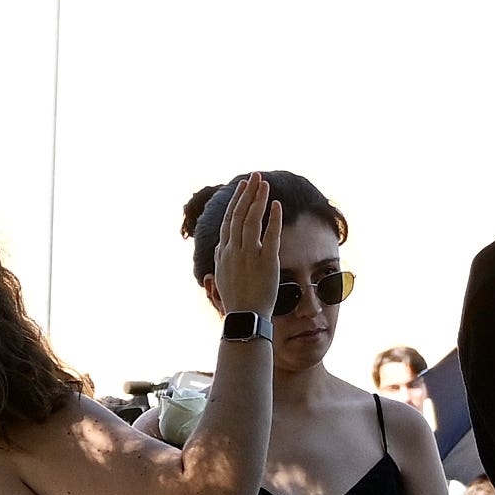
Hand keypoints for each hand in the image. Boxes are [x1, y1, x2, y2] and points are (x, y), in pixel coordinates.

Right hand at [200, 172, 287, 323]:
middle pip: (240, 215)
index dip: (236, 201)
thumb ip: (220, 260)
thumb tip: (218, 248)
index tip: (243, 187)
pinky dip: (273, 219)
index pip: (229, 220)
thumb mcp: (222, 277)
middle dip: (247, 193)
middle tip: (255, 176)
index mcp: (224, 253)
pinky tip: (277, 205)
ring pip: (252, 221)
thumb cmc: (236, 300)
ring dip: (258, 200)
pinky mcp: (267, 263)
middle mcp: (234, 251)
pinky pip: (271, 236)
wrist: (245, 318)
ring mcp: (250, 256)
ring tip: (265, 184)